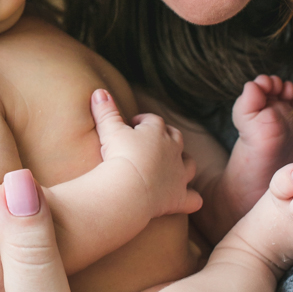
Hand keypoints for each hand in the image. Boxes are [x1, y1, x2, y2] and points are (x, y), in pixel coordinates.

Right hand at [91, 90, 202, 220]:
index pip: (153, 121)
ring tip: (170, 166)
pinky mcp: (179, 197)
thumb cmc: (120, 157)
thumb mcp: (109, 130)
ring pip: (189, 164)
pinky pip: (193, 198)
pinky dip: (192, 198)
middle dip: (166, 137)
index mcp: (156, 131)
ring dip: (183, 163)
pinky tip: (187, 199)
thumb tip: (99, 92)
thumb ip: (106, 111)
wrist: (129, 190)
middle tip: (150, 143)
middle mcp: (172, 150)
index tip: (132, 126)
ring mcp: (179, 174)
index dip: (143, 122)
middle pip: (175, 138)